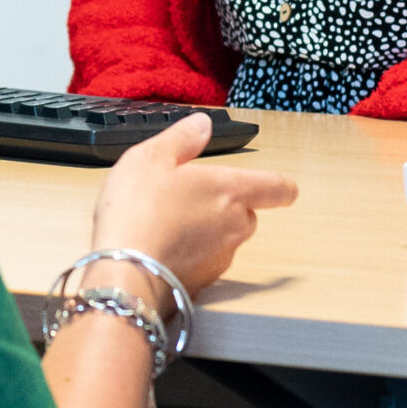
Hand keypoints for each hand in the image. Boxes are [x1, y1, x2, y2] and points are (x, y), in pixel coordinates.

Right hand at [89, 113, 296, 299]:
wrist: (125, 274)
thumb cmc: (138, 214)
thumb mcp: (150, 158)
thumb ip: (182, 138)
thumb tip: (201, 125)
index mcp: (230, 190)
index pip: (278, 188)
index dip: (282, 186)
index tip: (280, 186)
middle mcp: (235, 226)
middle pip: (247, 213)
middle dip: (225, 205)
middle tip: (190, 196)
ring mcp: (221, 258)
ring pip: (225, 238)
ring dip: (206, 230)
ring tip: (167, 222)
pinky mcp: (203, 282)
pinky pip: (204, 261)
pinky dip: (189, 254)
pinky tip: (160, 246)